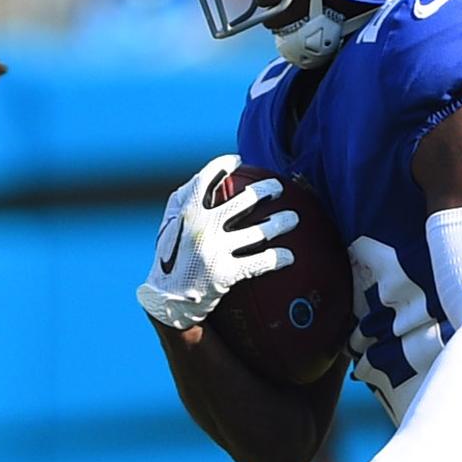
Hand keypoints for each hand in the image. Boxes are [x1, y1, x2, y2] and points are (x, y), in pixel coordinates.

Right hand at [138, 153, 292, 331]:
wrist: (168, 300)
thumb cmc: (172, 258)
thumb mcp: (171, 227)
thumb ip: (185, 203)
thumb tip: (207, 178)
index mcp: (186, 212)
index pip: (206, 180)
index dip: (222, 165)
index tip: (237, 160)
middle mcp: (201, 227)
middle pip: (243, 202)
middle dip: (265, 191)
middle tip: (278, 187)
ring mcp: (214, 250)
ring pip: (258, 232)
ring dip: (280, 224)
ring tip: (294, 218)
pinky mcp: (225, 273)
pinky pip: (259, 263)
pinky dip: (277, 259)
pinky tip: (290, 257)